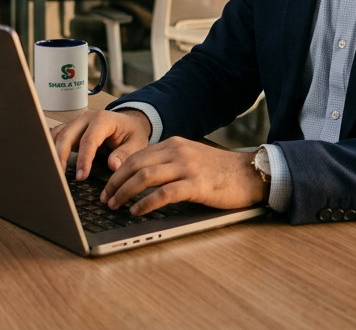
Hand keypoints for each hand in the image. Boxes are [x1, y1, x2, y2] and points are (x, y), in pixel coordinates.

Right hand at [50, 108, 152, 180]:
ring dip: (53, 154)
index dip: (83, 159)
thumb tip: (112, 165)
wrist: (129, 123)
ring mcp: (76, 123)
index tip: (81, 176)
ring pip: (58, 136)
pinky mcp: (71, 130)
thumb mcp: (137, 143)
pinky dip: (51, 150)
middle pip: (66, 136)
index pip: (88, 140)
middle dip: (60, 157)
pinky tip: (51, 164)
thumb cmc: (131, 133)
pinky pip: (56, 137)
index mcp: (103, 119)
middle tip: (60, 177)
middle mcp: (86, 118)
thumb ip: (126, 153)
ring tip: (52, 173)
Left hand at [101, 137, 267, 215]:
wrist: (250, 174)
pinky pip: (163, 193)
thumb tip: (142, 179)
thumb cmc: (221, 171)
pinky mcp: (196, 184)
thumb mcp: (191, 159)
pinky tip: (137, 211)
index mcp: (174, 144)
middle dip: (115, 182)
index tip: (107, 186)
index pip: (136, 155)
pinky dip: (145, 203)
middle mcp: (177, 151)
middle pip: (135, 164)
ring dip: (125, 192)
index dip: (118, 172)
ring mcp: (187, 167)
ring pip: (145, 177)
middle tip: (105, 198)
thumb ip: (170, 163)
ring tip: (115, 205)